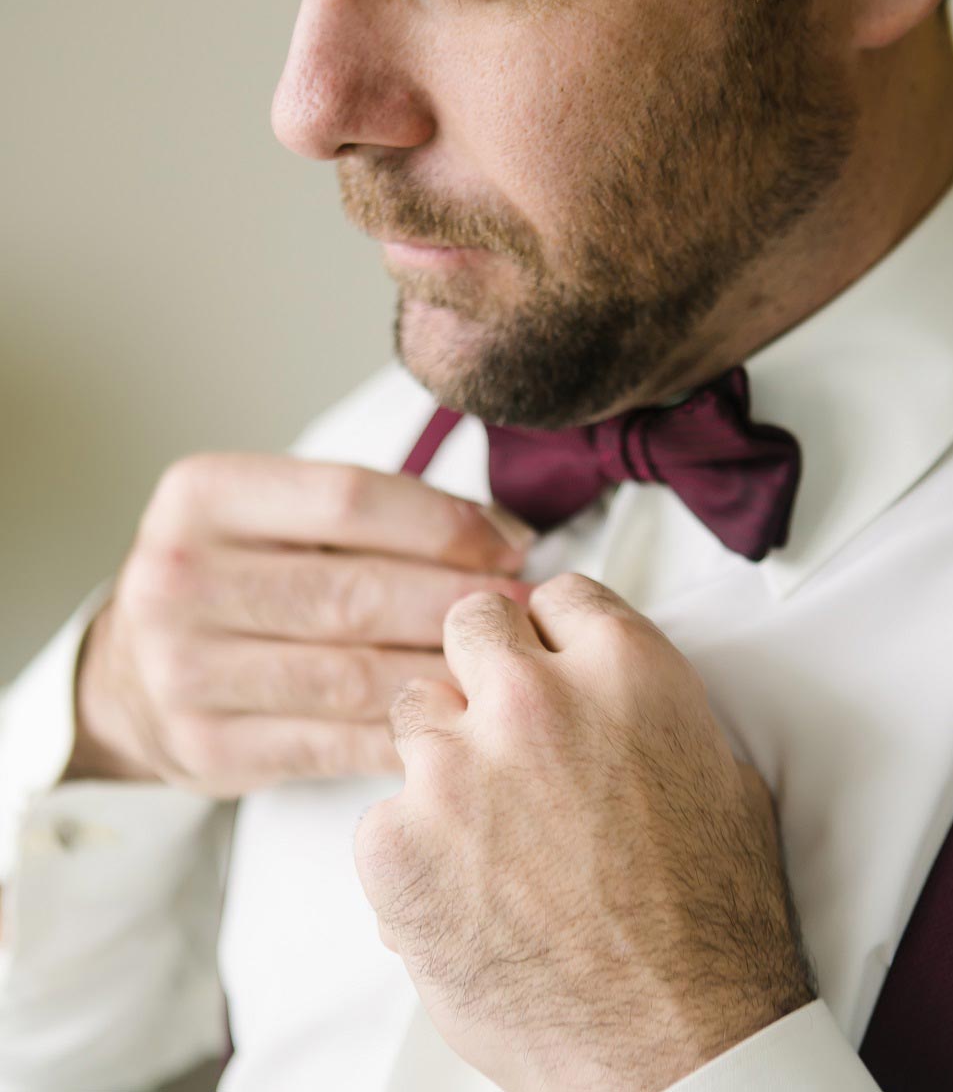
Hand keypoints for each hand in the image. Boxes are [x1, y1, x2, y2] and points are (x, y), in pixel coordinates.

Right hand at [63, 453, 533, 795]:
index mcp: (202, 497)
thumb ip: (368, 515)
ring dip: (446, 672)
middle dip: (459, 603)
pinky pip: (336, 743)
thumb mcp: (272, 515)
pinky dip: (408, 734)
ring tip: (506, 667)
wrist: (132, 670)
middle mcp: (179, 580)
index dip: (446, 522)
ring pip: (352, 676)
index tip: (512, 542)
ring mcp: (186, 671)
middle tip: (528, 611)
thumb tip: (502, 537)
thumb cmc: (238, 576)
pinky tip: (458, 721)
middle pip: (355, 593)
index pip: (349, 499)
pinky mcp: (209, 748)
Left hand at [354, 573, 813, 1091]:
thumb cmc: (711, 926)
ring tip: (486, 828)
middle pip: (470, 623)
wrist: (678, 1044)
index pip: (555, 594)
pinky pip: (381, 811)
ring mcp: (455, 767)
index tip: (549, 664)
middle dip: (484, 666)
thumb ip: (647, 705)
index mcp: (621, 668)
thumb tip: (609, 688)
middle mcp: (531, 698)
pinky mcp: (396, 843)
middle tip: (502, 725)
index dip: (553, 635)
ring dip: (443, 755)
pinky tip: (461, 892)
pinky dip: (411, 848)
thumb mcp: (720, 773)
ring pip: (413, 710)